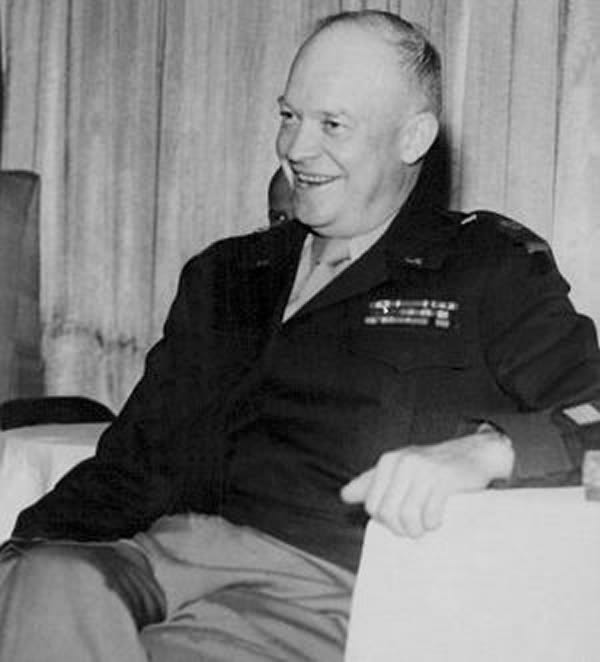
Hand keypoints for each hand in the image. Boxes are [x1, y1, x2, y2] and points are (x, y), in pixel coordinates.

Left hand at [340, 428, 513, 537]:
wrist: (474, 453)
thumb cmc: (432, 467)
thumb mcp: (399, 468)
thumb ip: (371, 481)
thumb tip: (344, 495)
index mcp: (388, 461)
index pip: (372, 505)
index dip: (384, 520)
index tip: (400, 520)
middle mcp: (402, 462)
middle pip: (387, 513)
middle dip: (400, 529)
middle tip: (414, 529)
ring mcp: (423, 470)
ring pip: (407, 517)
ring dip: (417, 530)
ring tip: (425, 527)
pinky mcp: (444, 480)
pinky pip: (430, 515)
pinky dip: (433, 523)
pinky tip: (438, 519)